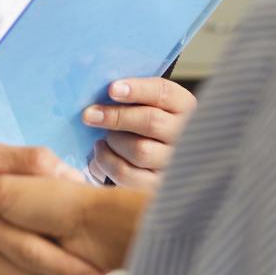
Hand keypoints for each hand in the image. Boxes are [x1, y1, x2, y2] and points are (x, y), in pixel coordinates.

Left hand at [81, 78, 196, 188]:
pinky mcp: (156, 184)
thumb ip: (132, 95)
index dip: (137, 90)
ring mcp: (174, 162)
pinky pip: (128, 174)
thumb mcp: (146, 101)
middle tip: (90, 114)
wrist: (150, 150)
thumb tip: (106, 90)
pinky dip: (108, 161)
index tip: (112, 89)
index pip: (163, 92)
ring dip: (114, 141)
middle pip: (151, 122)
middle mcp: (185, 135)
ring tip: (103, 136)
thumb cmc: (142, 119)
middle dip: (116, 117)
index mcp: (184, 106)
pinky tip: (101, 152)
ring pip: (140, 150)